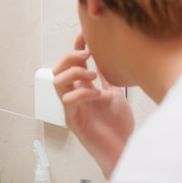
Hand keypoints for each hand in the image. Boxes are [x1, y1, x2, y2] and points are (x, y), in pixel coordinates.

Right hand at [53, 33, 133, 177]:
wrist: (124, 148)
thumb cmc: (118, 124)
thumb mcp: (114, 92)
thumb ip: (107, 77)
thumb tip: (107, 56)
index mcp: (83, 87)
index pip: (74, 63)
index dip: (76, 47)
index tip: (84, 34)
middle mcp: (74, 95)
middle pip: (58, 70)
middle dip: (70, 57)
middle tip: (87, 54)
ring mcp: (72, 108)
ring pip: (58, 83)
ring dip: (73, 73)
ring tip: (92, 74)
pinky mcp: (73, 121)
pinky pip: (68, 101)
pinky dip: (82, 93)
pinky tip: (98, 94)